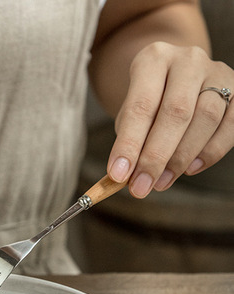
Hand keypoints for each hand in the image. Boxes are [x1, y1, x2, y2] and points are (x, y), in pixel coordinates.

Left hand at [107, 42, 233, 197]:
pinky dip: (210, 152)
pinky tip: (189, 170)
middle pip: (176, 112)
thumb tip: (125, 177)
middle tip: (140, 187)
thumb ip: (129, 140)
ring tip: (160, 183)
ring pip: (206, 118)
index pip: (141, 106)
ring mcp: (217, 72)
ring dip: (181, 158)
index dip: (129, 144)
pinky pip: (231, 125)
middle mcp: (188, 60)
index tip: (118, 175)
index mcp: (153, 59)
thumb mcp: (131, 114)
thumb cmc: (148, 101)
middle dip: (155, 157)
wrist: (174, 78)